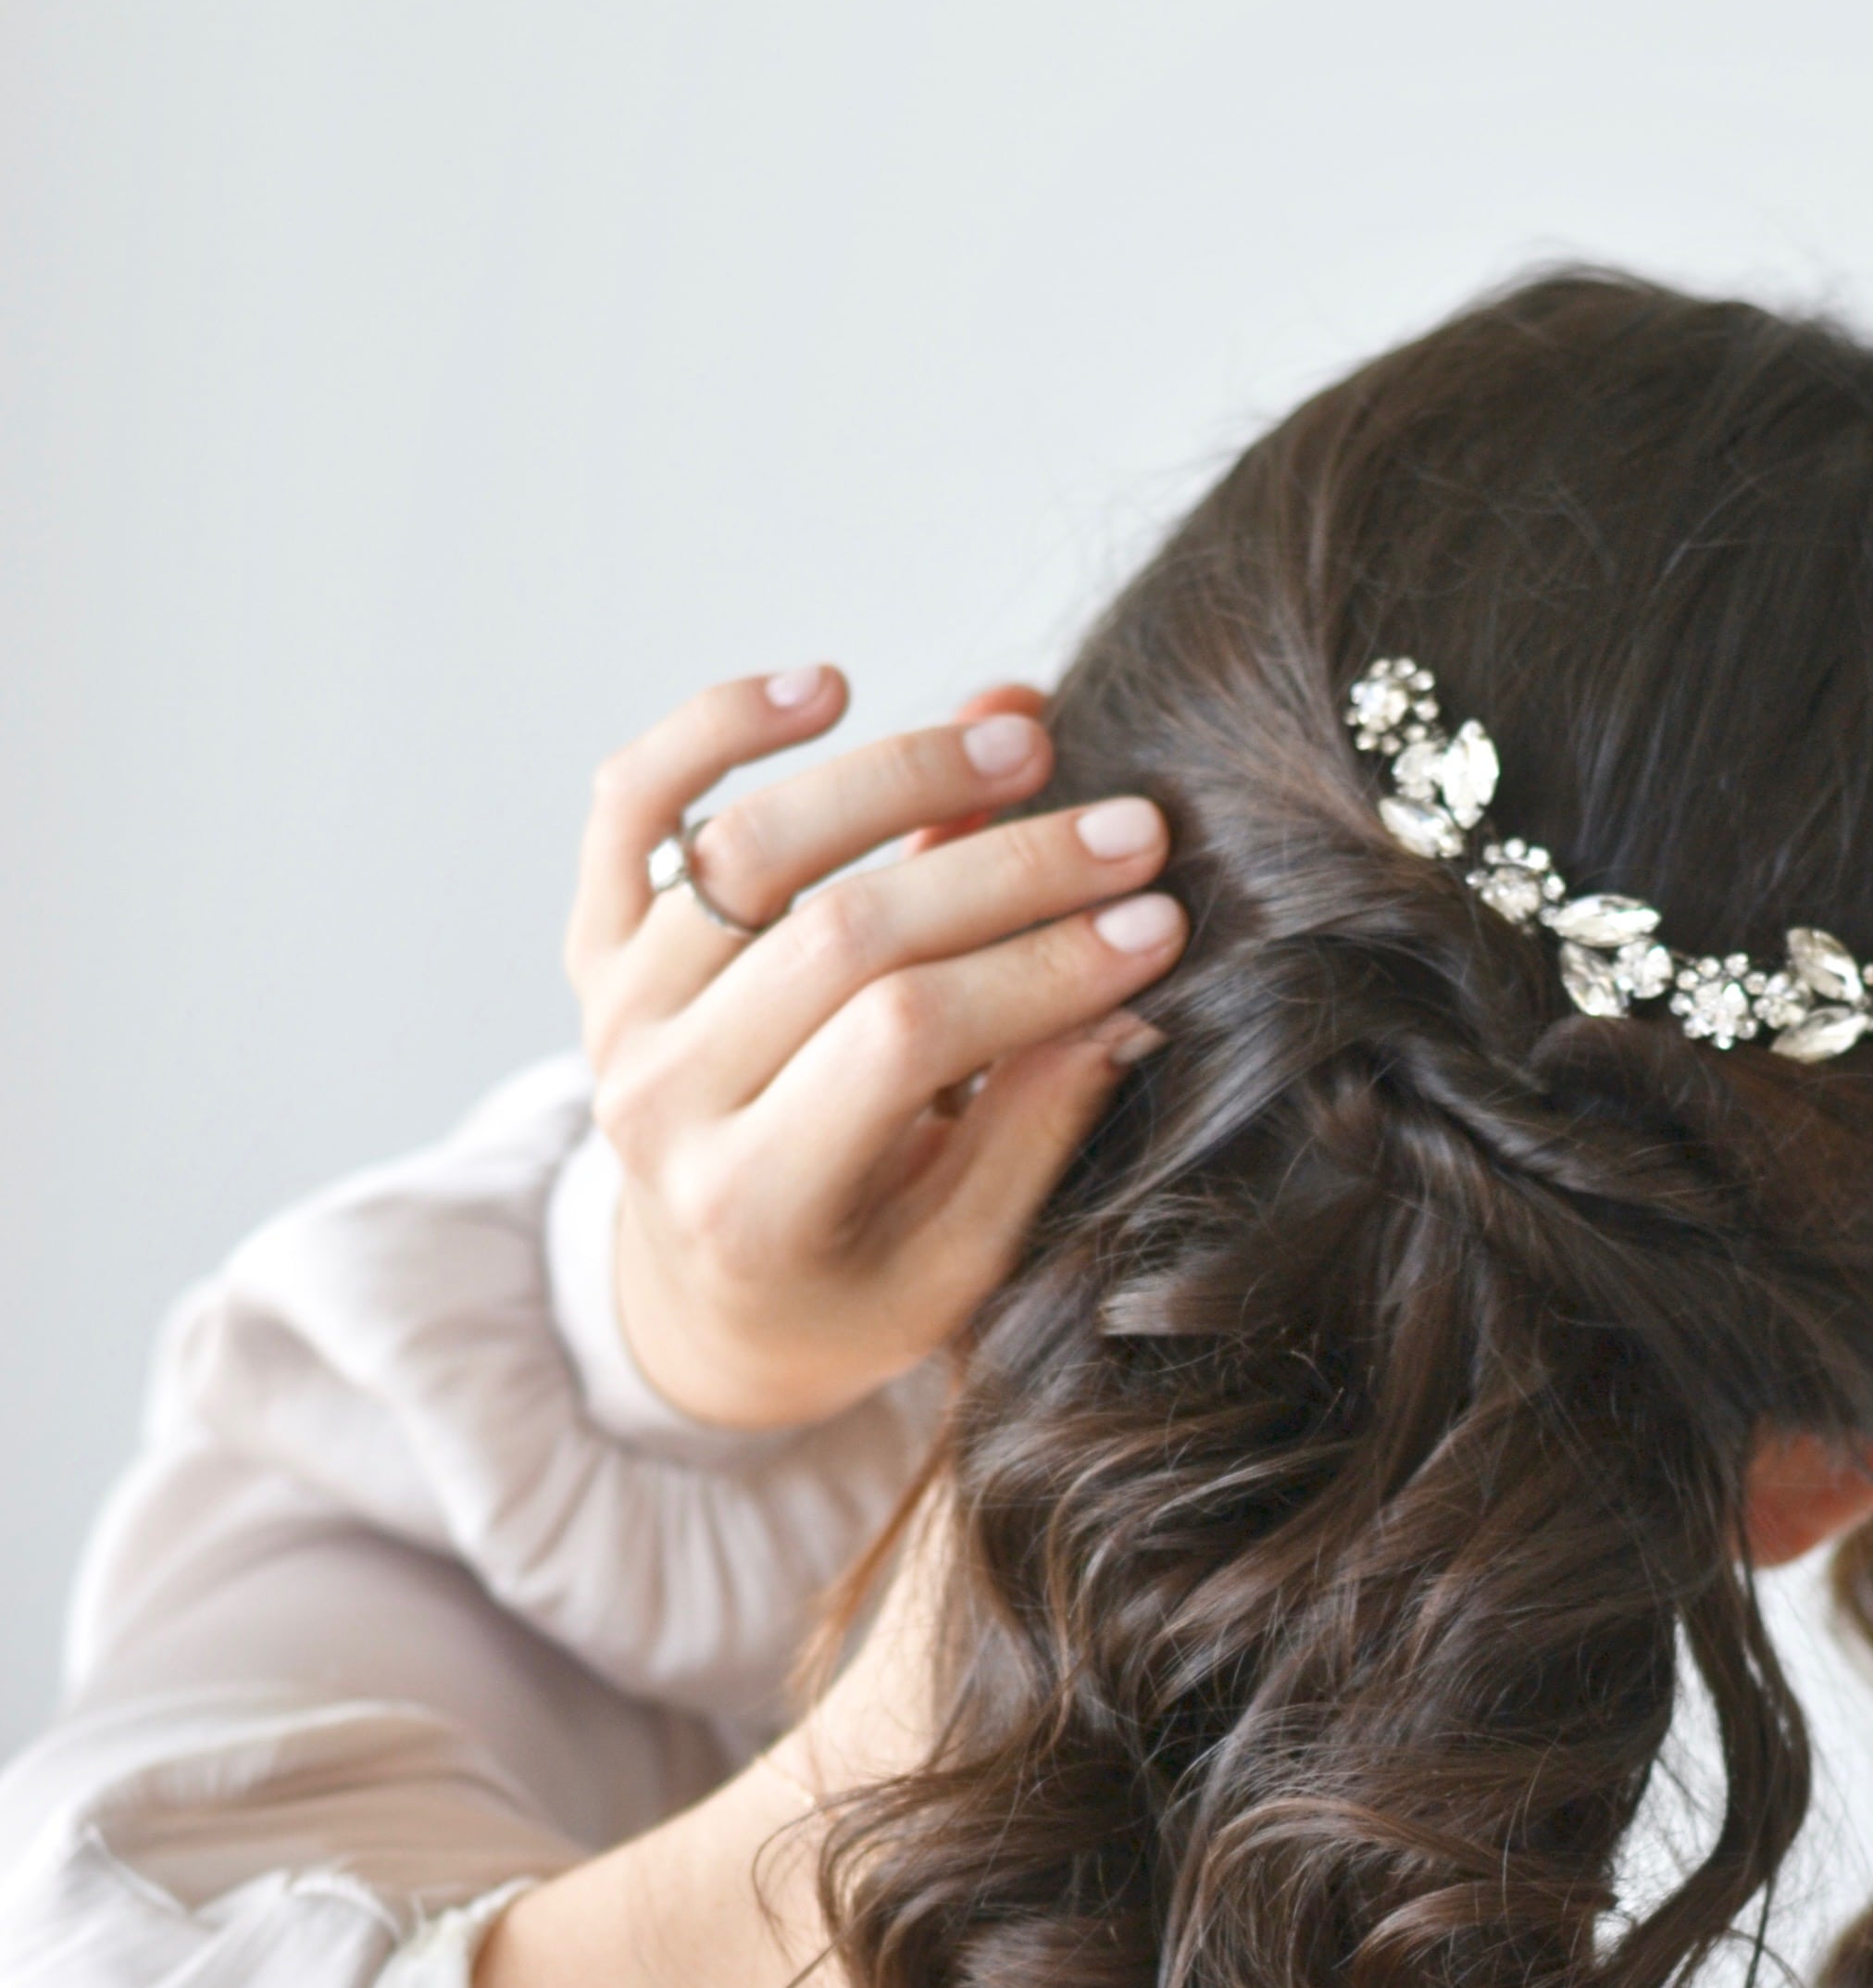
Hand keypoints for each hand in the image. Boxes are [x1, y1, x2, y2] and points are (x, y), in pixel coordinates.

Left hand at [565, 666, 1182, 1428]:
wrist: (705, 1299)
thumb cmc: (853, 1286)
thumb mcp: (955, 1258)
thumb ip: (1029, 1127)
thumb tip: (1132, 995)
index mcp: (748, 1202)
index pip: (903, 1038)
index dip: (1039, 968)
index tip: (1159, 923)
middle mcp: (659, 1099)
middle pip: (841, 931)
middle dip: (1007, 869)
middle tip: (1135, 829)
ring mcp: (616, 1011)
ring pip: (748, 847)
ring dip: (895, 774)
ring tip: (1022, 741)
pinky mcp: (599, 944)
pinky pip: (634, 804)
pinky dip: (716, 728)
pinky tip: (825, 688)